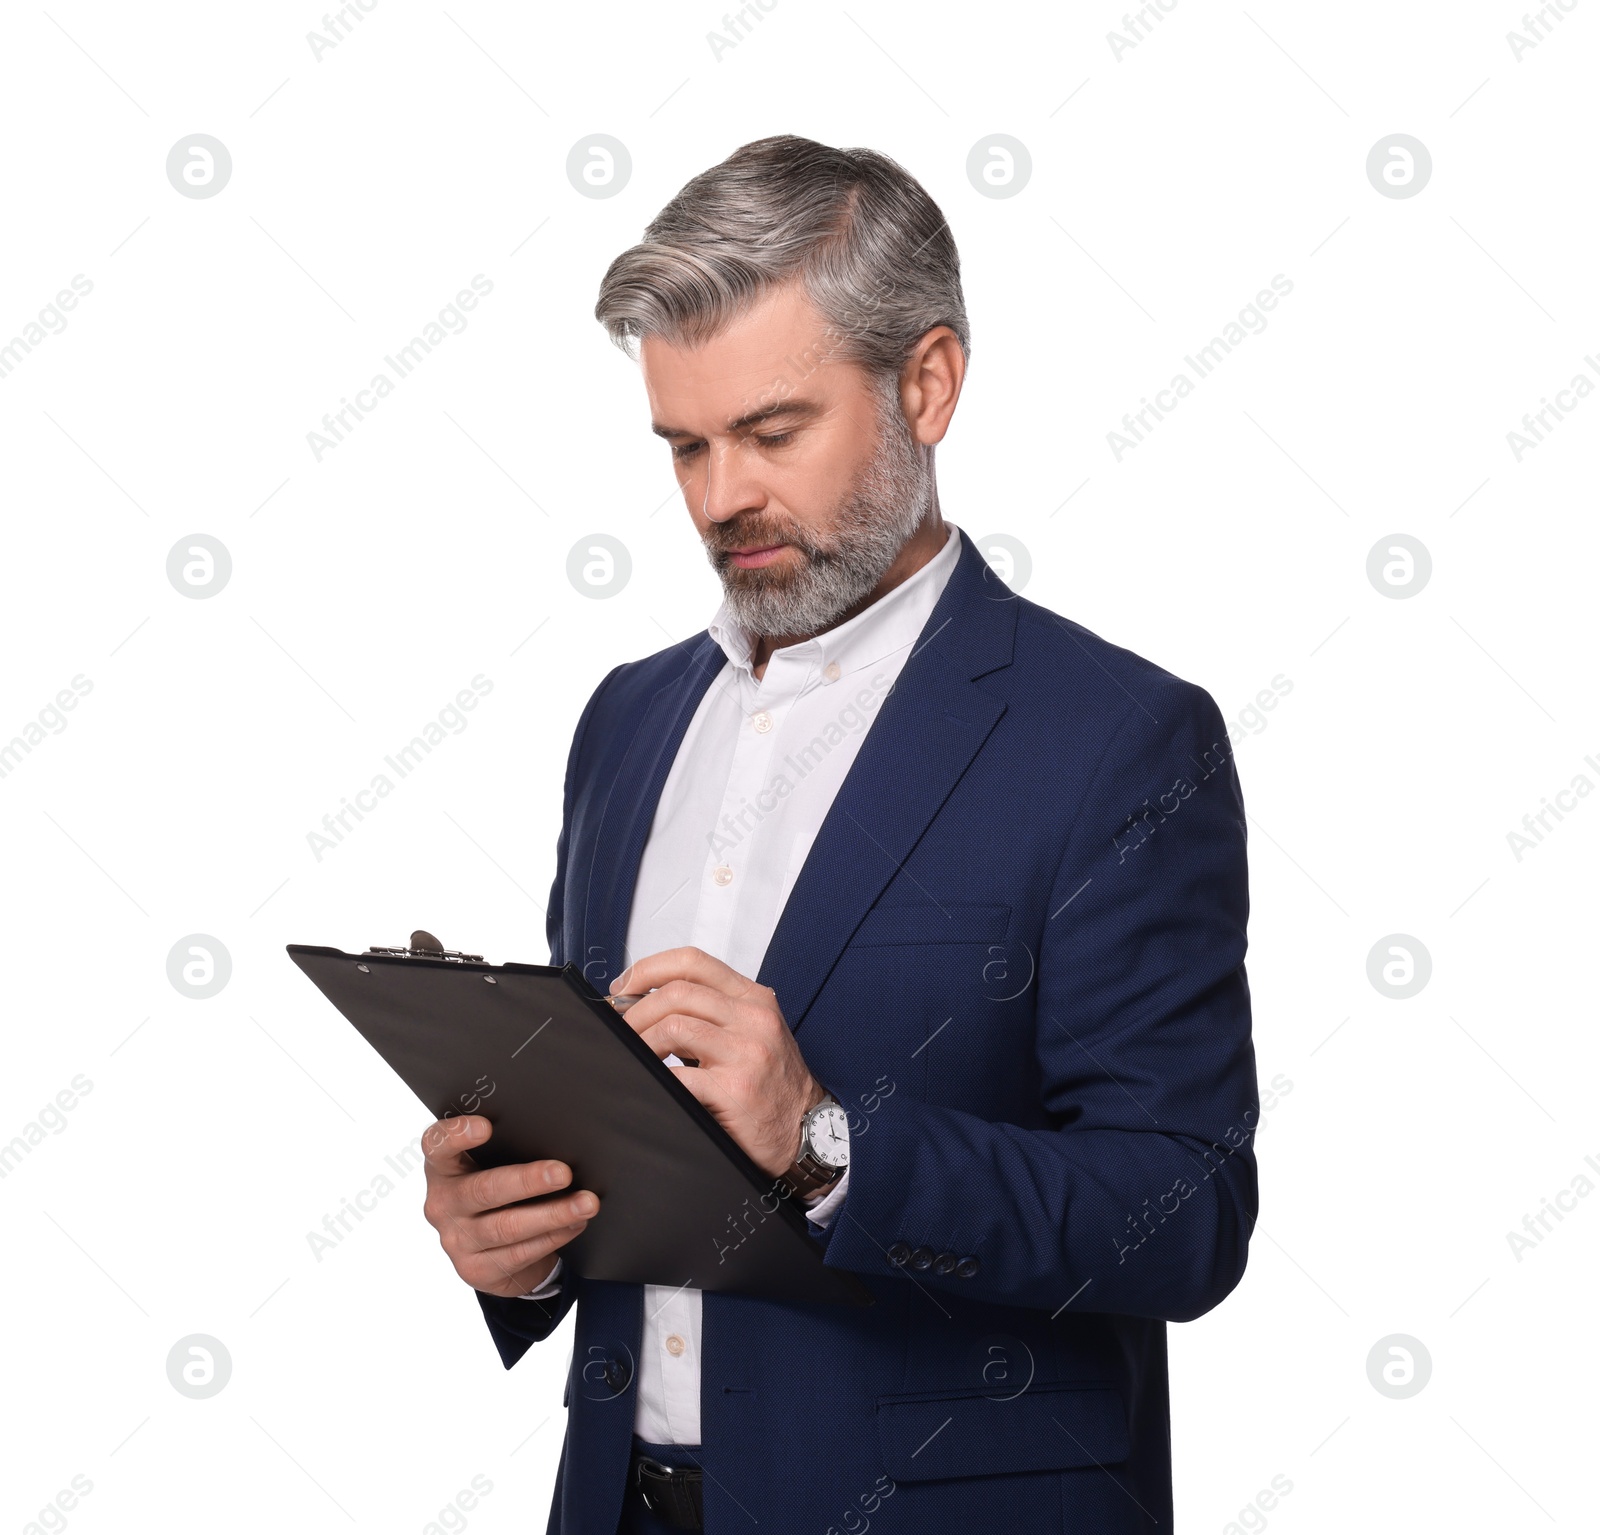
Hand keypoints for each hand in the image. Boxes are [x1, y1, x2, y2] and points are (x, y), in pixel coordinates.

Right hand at [419, 1114, 598, 1296]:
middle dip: (528, 1181)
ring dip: (553, 1214)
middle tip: (563, 1173)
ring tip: (585, 1203)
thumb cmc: (497, 1192)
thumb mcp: (492, 1165)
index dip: (457, 1134)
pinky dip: (553, 1237)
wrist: (491, 1250)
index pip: (437, 1145)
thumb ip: (509, 1149)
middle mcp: (443, 1203)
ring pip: (507, 1227)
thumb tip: (559, 1135)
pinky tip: (574, 1224)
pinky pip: (519, 1253)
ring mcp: (456, 1240)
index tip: (487, 1126)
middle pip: (483, 1189)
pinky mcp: (476, 1269)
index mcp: (443, 1168)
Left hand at [610, 947, 826, 1176]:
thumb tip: (641, 1003)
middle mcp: (754, 1019)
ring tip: (634, 1058)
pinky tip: (651, 1084)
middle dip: (635, 1011)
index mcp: (753, 999)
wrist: (806, 1131)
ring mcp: (747, 1053)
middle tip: (620, 1031)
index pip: (693, 962)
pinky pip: (678, 1076)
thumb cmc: (772, 1083)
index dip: (648, 969)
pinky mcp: (736, 1090)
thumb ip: (709, 1013)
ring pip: (673, 1027)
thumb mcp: (749, 1033)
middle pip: (676, 992)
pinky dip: (655, 1078)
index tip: (623, 987)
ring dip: (641, 1043)